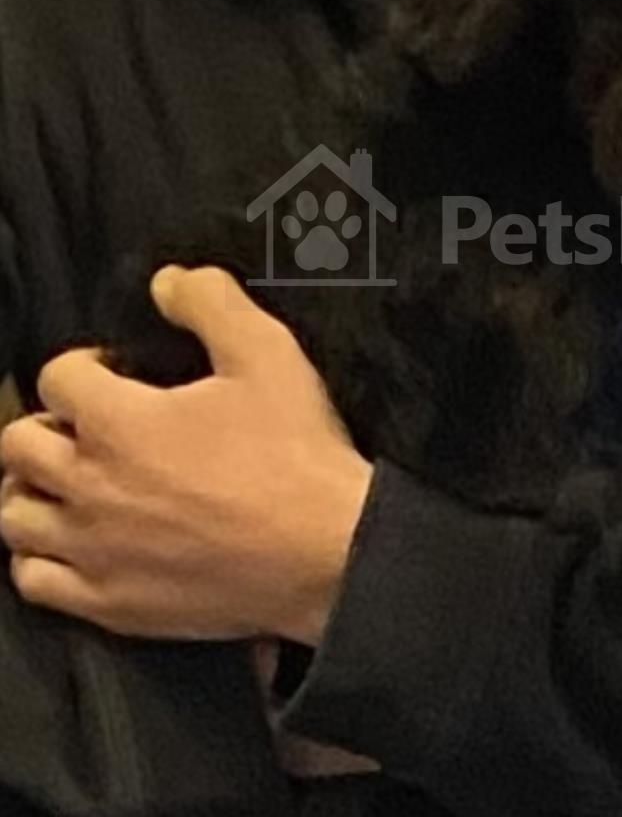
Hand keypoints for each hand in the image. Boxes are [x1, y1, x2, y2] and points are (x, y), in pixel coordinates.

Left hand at [0, 266, 373, 645]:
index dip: (86, 364)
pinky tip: (77, 542)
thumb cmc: (296, 453)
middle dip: (49, 424)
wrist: (327, 550)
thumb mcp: (268, 354)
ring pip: (14, 515)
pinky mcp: (109, 603)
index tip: (117, 372)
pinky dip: (41, 556)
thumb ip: (212, 303)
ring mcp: (92, 550)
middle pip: (19, 446)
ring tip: (76, 481)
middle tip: (92, 425)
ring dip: (35, 489)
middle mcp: (87, 485)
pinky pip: (33, 580)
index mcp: (117, 421)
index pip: (57, 376)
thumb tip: (167, 282)